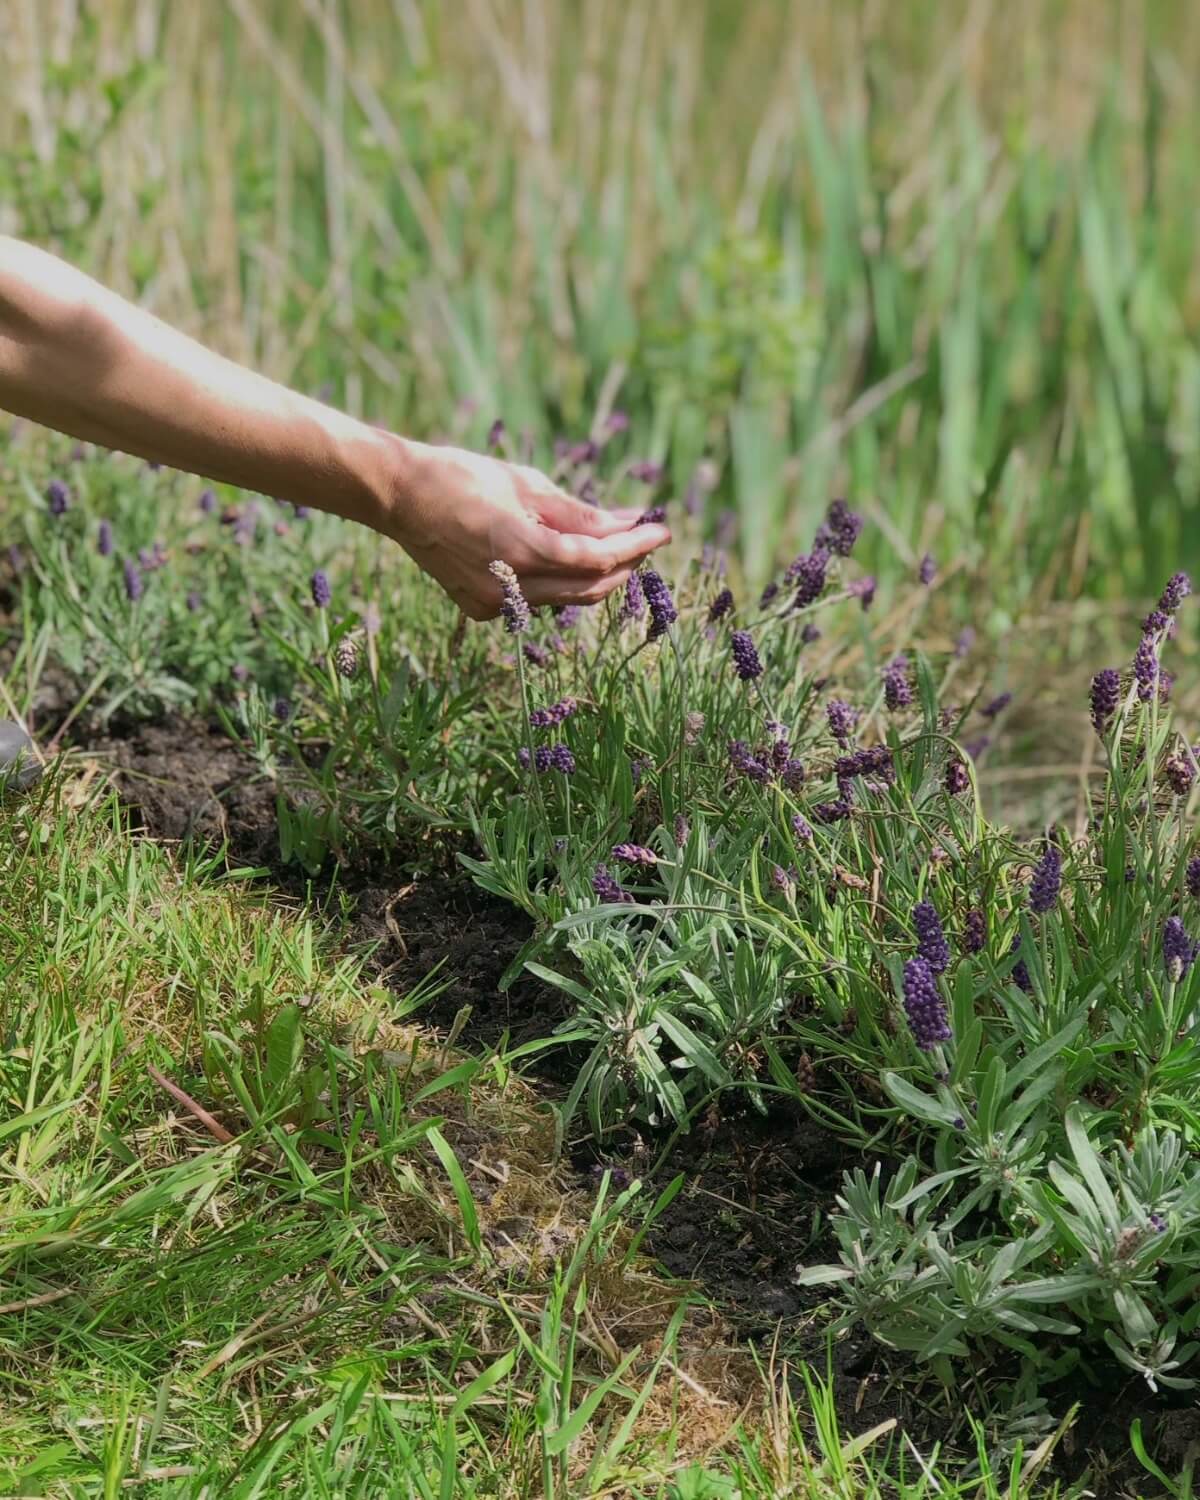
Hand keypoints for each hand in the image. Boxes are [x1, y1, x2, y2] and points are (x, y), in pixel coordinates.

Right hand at [383, 439, 669, 619]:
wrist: (399, 497)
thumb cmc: (460, 476)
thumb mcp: (526, 484)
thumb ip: (579, 513)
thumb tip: (627, 522)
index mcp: (519, 549)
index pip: (596, 559)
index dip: (634, 546)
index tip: (661, 531)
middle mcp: (509, 588)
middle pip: (588, 589)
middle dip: (624, 565)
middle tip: (646, 539)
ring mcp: (494, 605)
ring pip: (564, 598)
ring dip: (596, 575)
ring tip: (617, 546)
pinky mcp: (482, 609)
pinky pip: (538, 600)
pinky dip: (561, 581)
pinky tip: (571, 559)